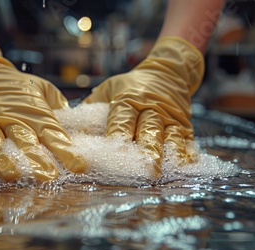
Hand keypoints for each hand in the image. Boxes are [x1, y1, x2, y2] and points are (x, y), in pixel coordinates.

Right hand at [0, 27, 86, 180]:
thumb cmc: (16, 86)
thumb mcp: (42, 89)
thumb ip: (60, 107)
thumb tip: (82, 124)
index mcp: (33, 113)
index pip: (52, 133)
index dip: (65, 151)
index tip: (79, 167)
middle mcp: (11, 119)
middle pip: (23, 140)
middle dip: (34, 158)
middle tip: (45, 176)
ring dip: (1, 160)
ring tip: (10, 176)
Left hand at [83, 36, 203, 175]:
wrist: (169, 72)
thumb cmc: (131, 86)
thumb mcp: (108, 90)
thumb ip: (91, 109)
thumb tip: (67, 130)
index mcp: (129, 99)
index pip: (122, 119)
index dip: (118, 135)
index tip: (113, 152)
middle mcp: (151, 108)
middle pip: (149, 131)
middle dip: (147, 151)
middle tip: (145, 170)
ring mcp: (171, 118)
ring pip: (170, 137)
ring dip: (167, 155)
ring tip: (163, 172)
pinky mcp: (185, 125)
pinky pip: (187, 141)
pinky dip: (186, 154)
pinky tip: (184, 167)